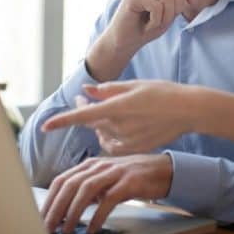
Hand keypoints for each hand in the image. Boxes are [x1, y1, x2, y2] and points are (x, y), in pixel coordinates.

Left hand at [40, 153, 173, 233]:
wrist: (163, 170)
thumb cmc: (131, 178)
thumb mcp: (105, 181)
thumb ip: (87, 191)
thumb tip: (65, 212)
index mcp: (89, 166)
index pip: (61, 181)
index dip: (48, 200)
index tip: (39, 219)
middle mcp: (99, 166)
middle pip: (69, 185)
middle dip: (55, 208)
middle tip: (47, 229)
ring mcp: (114, 172)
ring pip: (85, 190)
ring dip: (73, 212)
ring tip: (67, 230)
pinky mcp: (129, 182)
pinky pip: (109, 199)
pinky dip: (98, 215)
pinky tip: (93, 229)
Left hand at [43, 81, 198, 154]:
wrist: (189, 110)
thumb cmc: (164, 92)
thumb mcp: (134, 85)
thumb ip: (107, 90)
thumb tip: (87, 91)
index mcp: (118, 108)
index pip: (82, 116)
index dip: (62, 121)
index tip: (45, 126)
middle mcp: (120, 126)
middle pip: (90, 122)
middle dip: (84, 109)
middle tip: (85, 96)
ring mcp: (127, 140)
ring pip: (101, 133)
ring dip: (98, 122)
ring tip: (108, 108)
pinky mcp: (134, 148)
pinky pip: (112, 144)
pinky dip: (109, 135)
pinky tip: (117, 125)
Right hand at [86, 0, 200, 80]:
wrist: (124, 42)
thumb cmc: (147, 27)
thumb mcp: (171, 11)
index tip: (189, 3)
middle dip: (177, 7)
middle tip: (164, 20)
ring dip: (166, 16)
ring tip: (156, 23)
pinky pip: (156, 6)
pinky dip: (156, 21)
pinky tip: (147, 26)